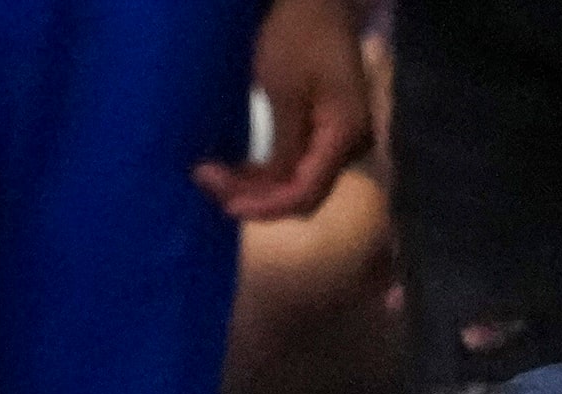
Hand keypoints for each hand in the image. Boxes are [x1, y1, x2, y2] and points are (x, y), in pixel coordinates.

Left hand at [196, 0, 370, 222]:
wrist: (321, 5)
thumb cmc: (300, 36)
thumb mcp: (284, 88)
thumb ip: (283, 145)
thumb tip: (271, 189)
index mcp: (344, 137)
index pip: (306, 191)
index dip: (266, 205)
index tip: (225, 203)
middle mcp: (351, 149)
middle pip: (305, 194)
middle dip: (258, 199)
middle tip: (210, 184)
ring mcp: (341, 143)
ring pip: (301, 184)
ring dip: (260, 188)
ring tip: (217, 179)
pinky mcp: (328, 134)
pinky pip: (301, 166)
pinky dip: (270, 173)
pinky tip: (241, 171)